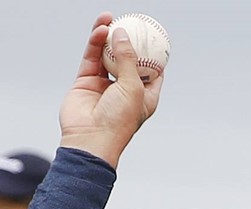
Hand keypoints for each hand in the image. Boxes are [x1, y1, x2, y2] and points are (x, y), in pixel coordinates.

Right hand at [58, 13, 163, 168]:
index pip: (153, 72)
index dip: (154, 55)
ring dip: (109, 37)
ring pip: (107, 55)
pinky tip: (100, 30)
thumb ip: (129, 59)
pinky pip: (92, 58)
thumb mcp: (133, 87)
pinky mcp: (86, 82)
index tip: (155, 38)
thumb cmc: (119, 120)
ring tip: (110, 18)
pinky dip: (95, 43)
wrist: (90, 138)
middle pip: (128, 60)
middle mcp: (125, 90)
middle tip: (130, 22)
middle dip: (129, 41)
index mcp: (144, 96)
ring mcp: (104, 85)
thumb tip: (123, 34)